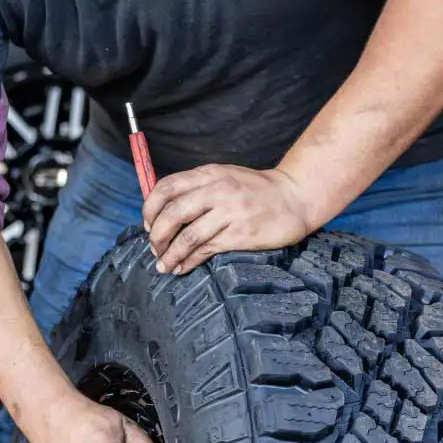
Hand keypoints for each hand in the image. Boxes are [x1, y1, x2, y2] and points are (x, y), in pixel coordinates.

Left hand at [142, 164, 318, 274]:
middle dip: (156, 235)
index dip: (150, 208)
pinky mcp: (241, 234)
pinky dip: (188, 261)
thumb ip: (197, 189)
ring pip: (187, 236)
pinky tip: (182, 268)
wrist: (295, 198)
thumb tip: (162, 212)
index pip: (166, 187)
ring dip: (170, 255)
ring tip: (163, 266)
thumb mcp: (224, 177)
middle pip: (172, 214)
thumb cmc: (255, 191)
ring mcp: (230, 212)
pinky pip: (206, 250)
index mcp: (209, 174)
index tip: (148, 224)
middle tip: (154, 249)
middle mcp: (217, 190)